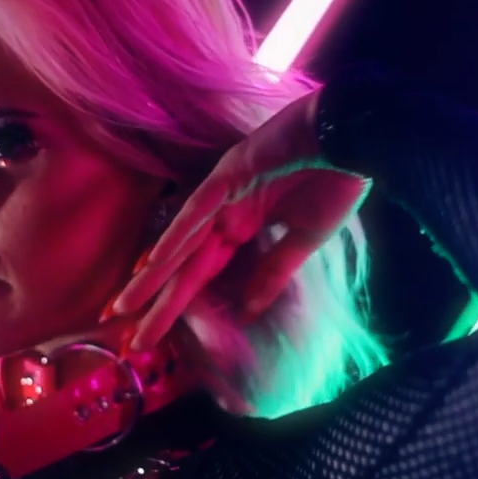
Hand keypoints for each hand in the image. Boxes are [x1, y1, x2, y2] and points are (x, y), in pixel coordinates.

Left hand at [112, 90, 371, 351]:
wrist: (354, 139)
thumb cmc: (336, 181)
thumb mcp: (305, 239)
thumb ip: (274, 272)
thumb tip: (248, 312)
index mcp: (241, 228)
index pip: (200, 275)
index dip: (175, 305)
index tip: (152, 336)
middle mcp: (223, 215)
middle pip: (181, 268)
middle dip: (154, 303)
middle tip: (127, 339)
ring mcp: (223, 194)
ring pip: (180, 244)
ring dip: (152, 276)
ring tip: (123, 308)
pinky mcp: (230, 174)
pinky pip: (197, 211)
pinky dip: (177, 237)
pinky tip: (154, 263)